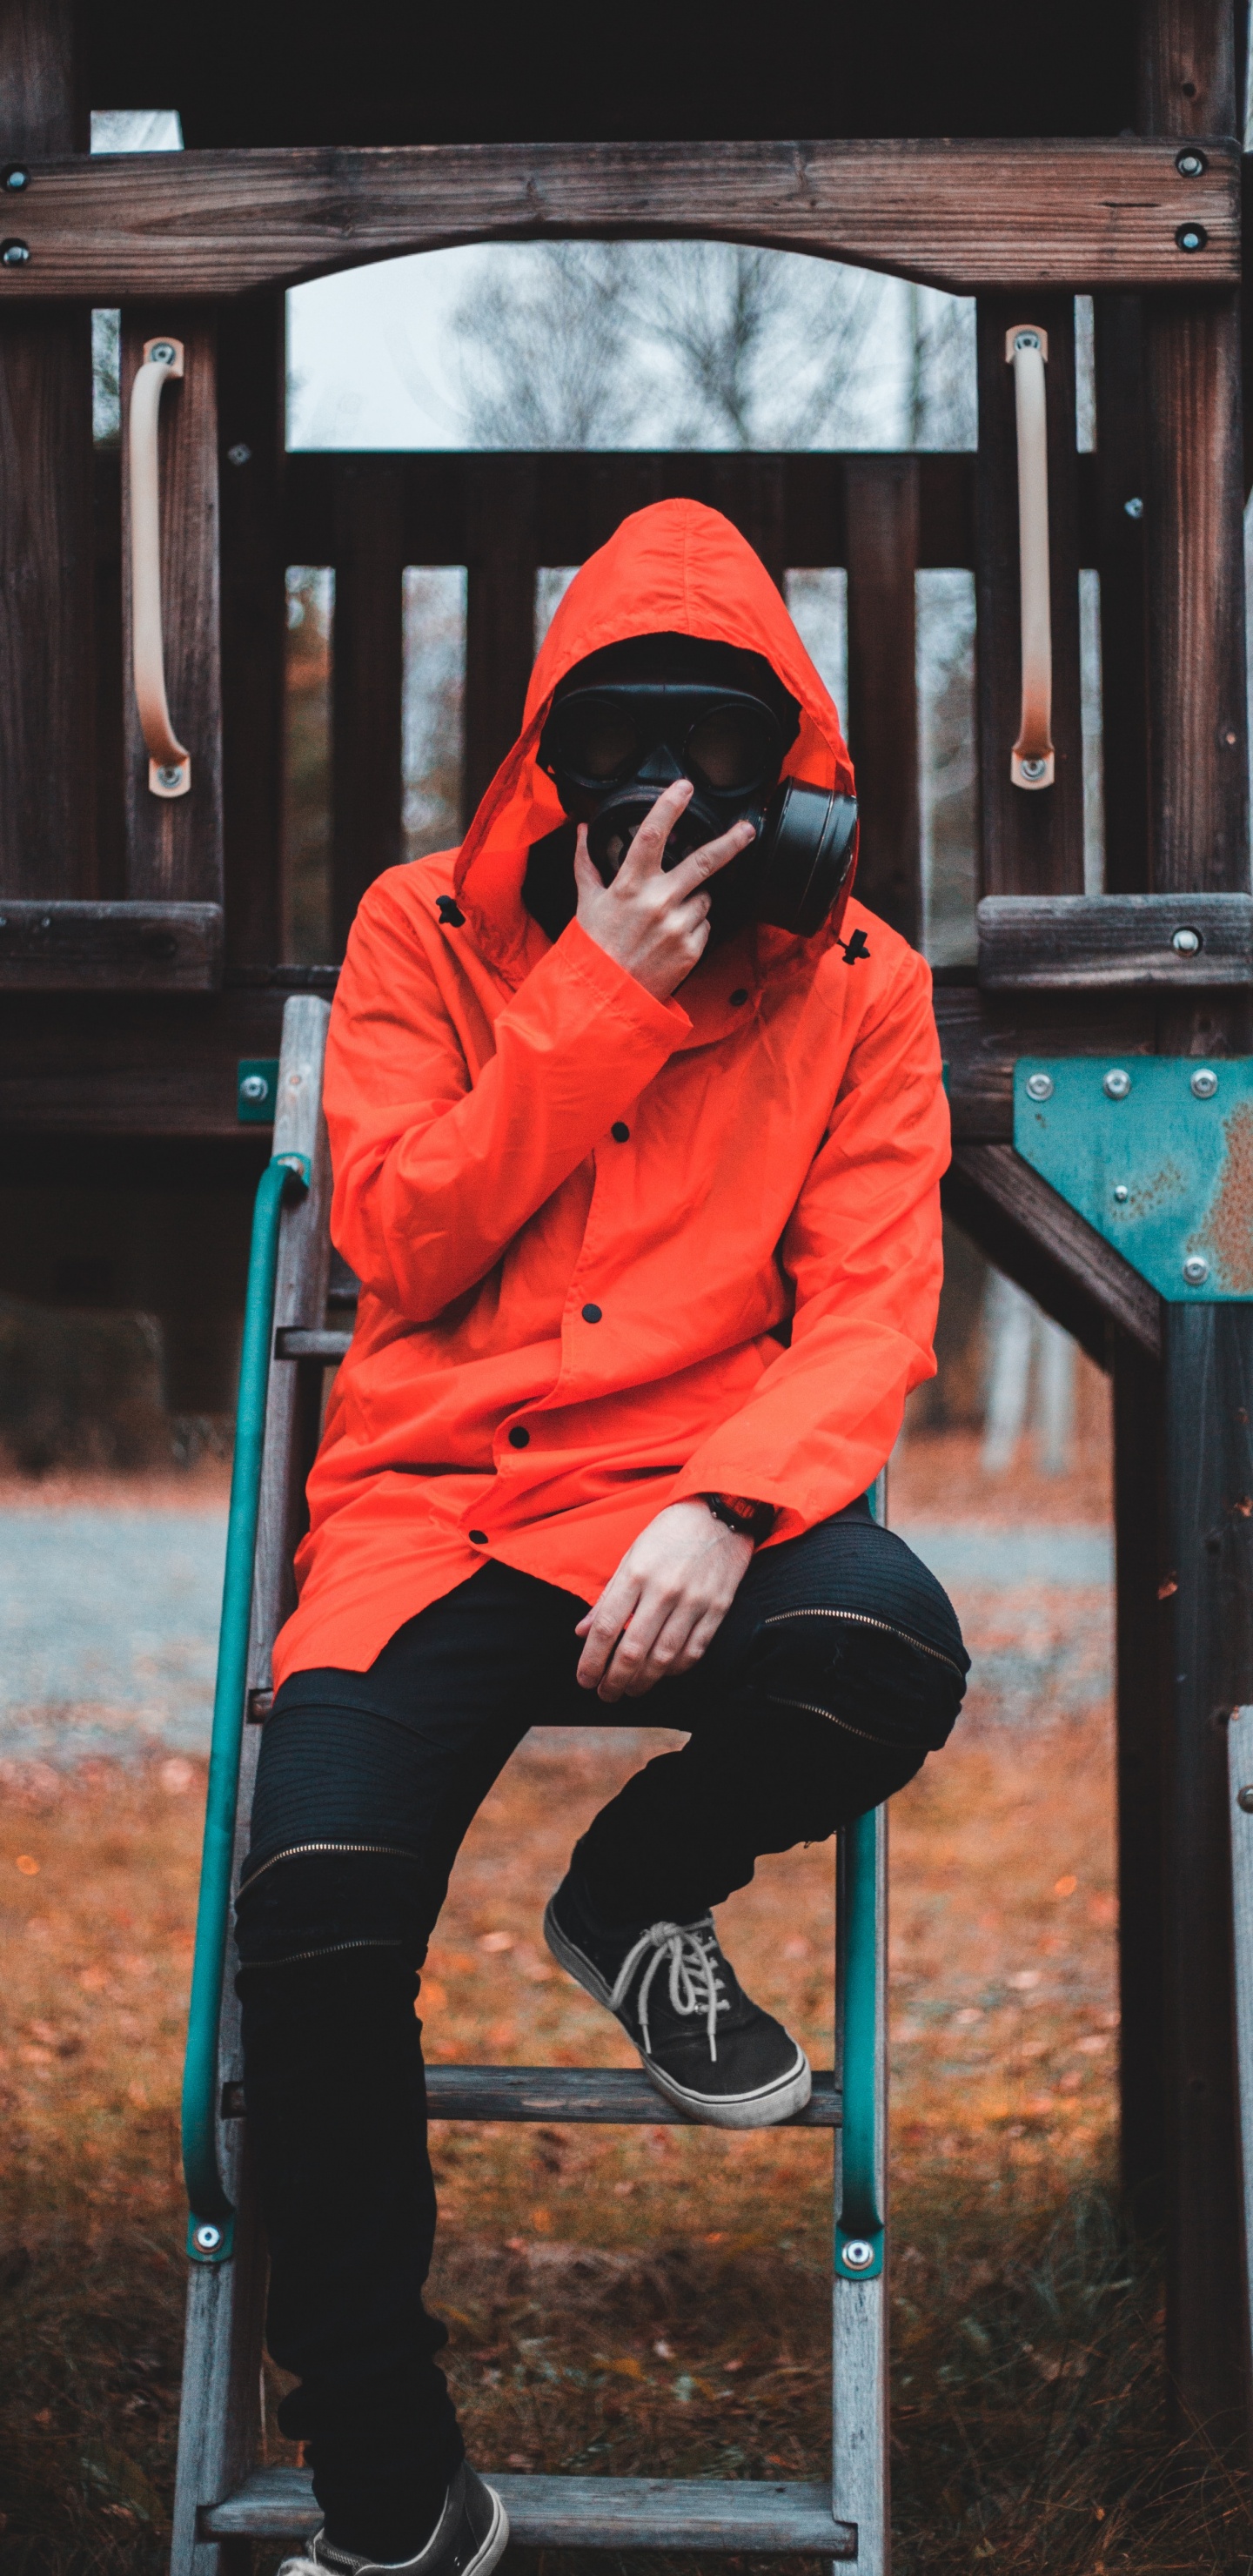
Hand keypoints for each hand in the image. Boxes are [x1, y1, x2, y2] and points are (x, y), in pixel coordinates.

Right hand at [574, 780, 754, 1001]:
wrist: (607, 996)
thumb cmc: (595, 947)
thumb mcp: (586, 902)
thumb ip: (586, 864)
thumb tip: (582, 831)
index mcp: (630, 886)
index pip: (652, 835)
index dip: (670, 806)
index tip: (685, 787)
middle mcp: (657, 902)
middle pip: (704, 861)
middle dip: (730, 842)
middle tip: (747, 831)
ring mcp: (677, 926)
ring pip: (705, 896)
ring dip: (694, 899)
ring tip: (668, 917)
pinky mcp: (692, 948)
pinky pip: (704, 924)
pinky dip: (694, 925)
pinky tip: (672, 936)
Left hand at [575, 1498, 754, 1702]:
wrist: (721, 1511)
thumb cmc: (669, 1533)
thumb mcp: (631, 1556)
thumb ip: (608, 1597)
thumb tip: (584, 1632)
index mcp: (636, 1573)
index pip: (607, 1628)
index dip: (591, 1660)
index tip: (585, 1679)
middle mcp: (664, 1590)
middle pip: (633, 1650)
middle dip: (614, 1681)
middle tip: (605, 1694)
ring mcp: (694, 1602)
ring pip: (663, 1658)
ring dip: (643, 1681)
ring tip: (630, 1690)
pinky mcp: (718, 1608)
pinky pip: (694, 1651)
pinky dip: (675, 1670)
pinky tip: (662, 1673)